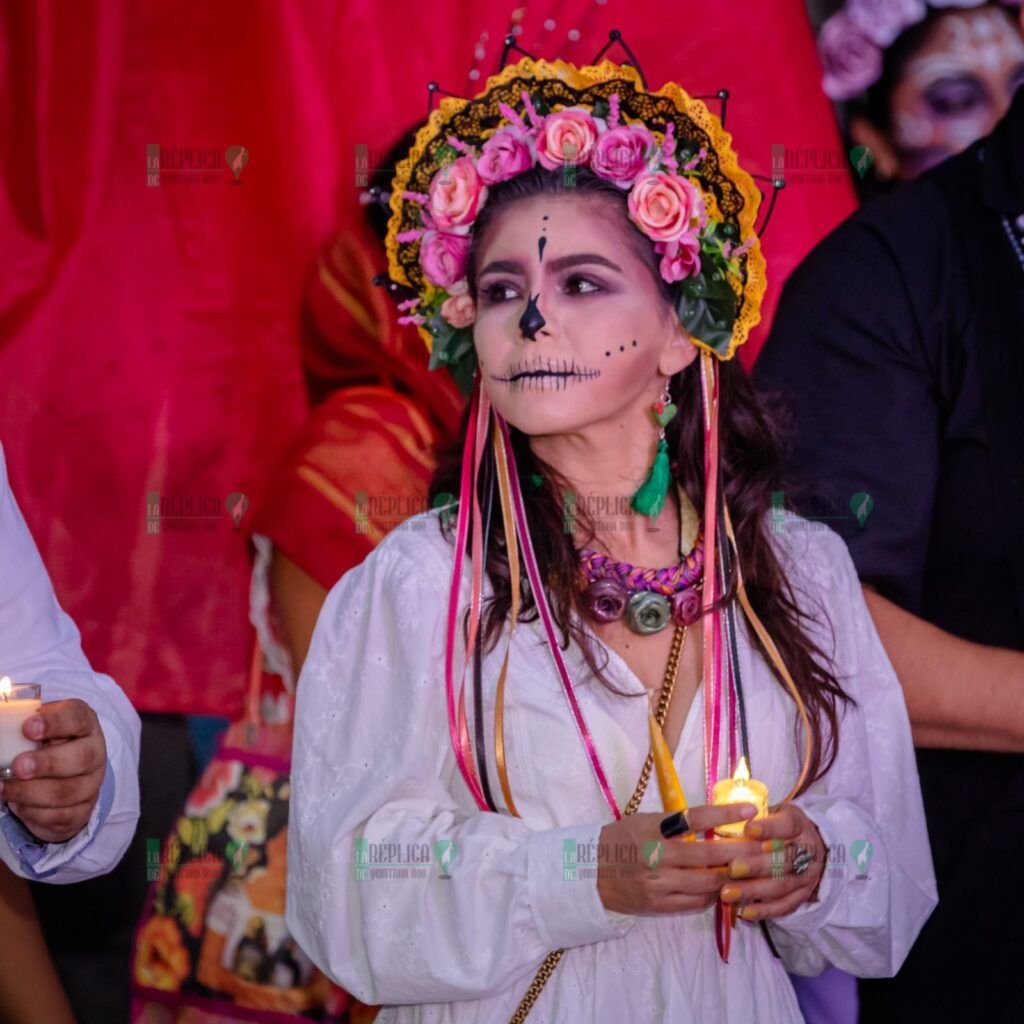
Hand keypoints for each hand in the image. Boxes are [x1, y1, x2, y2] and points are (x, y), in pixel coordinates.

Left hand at [0, 699, 106, 842]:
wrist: (61, 774)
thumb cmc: (43, 744)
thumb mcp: (35, 728)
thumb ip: (19, 723)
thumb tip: (0, 723)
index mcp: (84, 724)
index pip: (76, 717)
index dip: (54, 722)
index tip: (27, 728)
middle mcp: (94, 752)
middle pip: (81, 758)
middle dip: (48, 763)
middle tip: (18, 766)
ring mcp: (91, 783)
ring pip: (67, 792)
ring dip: (31, 793)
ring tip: (4, 788)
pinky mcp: (82, 810)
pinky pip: (59, 817)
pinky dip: (33, 812)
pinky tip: (17, 804)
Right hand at [596, 803, 763, 915]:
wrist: (590, 872)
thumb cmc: (620, 839)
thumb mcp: (643, 821)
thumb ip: (675, 824)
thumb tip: (714, 822)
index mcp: (652, 829)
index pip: (694, 818)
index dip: (724, 815)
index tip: (749, 810)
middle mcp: (657, 856)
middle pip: (709, 855)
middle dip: (741, 852)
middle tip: (762, 847)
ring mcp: (658, 884)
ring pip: (708, 882)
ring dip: (731, 875)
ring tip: (748, 869)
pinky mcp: (659, 906)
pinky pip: (696, 901)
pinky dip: (713, 893)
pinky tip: (722, 886)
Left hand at [719, 802, 826, 922]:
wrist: (812, 846)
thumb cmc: (780, 825)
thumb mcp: (774, 811)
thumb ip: (755, 815)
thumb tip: (725, 815)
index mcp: (798, 825)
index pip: (786, 826)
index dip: (769, 829)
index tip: (748, 829)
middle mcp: (807, 851)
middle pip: (783, 860)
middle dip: (756, 865)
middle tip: (732, 868)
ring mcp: (806, 876)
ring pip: (781, 885)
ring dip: (753, 890)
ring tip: (728, 893)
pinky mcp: (802, 896)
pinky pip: (784, 906)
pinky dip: (764, 911)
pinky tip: (744, 911)